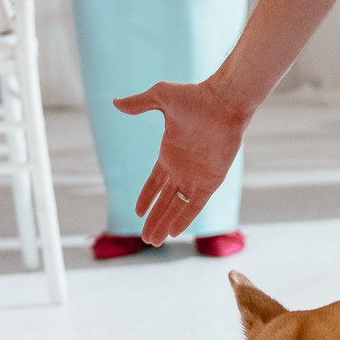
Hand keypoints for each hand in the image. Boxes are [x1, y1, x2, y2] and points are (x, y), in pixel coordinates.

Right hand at [116, 77, 252, 244]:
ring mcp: (196, 176)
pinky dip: (184, 218)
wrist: (224, 101)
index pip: (154, 183)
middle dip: (154, 220)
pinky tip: (174, 232)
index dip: (146, 198)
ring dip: (165, 224)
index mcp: (169, 154)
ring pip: (177, 207)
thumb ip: (140, 104)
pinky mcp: (210, 181)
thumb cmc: (195, 97)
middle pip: (165, 201)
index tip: (137, 213)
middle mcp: (182, 169)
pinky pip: (194, 205)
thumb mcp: (161, 97)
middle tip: (145, 239)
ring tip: (153, 242)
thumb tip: (115, 103)